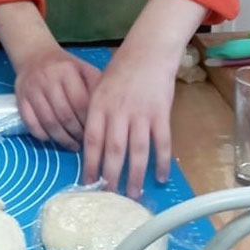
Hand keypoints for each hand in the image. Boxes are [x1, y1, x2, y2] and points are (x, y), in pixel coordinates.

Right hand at [12, 42, 101, 149]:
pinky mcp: (20, 99)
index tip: (96, 132)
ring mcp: (32, 90)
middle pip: (65, 116)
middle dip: (77, 133)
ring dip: (62, 139)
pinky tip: (53, 139)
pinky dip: (43, 136)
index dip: (89, 122)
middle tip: (86, 142)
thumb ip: (95, 86)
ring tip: (73, 145)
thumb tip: (107, 113)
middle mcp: (48, 79)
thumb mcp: (83, 69)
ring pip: (48, 122)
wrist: (35, 55)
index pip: (80, 103)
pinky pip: (31, 124)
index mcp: (67, 71)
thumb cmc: (65, 67)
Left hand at [81, 47, 176, 198]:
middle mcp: (118, 112)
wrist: (148, 52)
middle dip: (111, 176)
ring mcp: (141, 114)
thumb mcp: (98, 88)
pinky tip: (160, 177)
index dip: (89, 163)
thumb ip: (94, 114)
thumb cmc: (120, 71)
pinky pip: (161, 143)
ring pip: (137, 151)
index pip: (91, 140)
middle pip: (114, 150)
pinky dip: (161, 162)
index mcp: (99, 106)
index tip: (87, 182)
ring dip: (135, 175)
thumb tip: (89, 145)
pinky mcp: (161, 114)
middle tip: (109, 196)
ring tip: (133, 195)